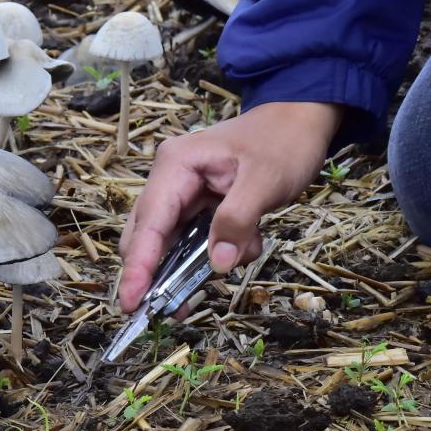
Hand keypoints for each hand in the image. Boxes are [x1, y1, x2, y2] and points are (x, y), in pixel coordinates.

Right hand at [118, 101, 342, 312]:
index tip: (131, 302)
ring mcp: (182, 193)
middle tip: (172, 310)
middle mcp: (170, 180)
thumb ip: (237, 221)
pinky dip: (215, 253)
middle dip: (158, 274)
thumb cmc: (283, 142)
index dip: (138, 265)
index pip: (149, 223)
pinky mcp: (198, 206)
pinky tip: (243, 246)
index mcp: (176, 166)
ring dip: (196, 265)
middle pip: (147, 237)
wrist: (299, 120)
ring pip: (170, 244)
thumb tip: (216, 264)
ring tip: (234, 259)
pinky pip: (194, 241)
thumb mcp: (265, 181)